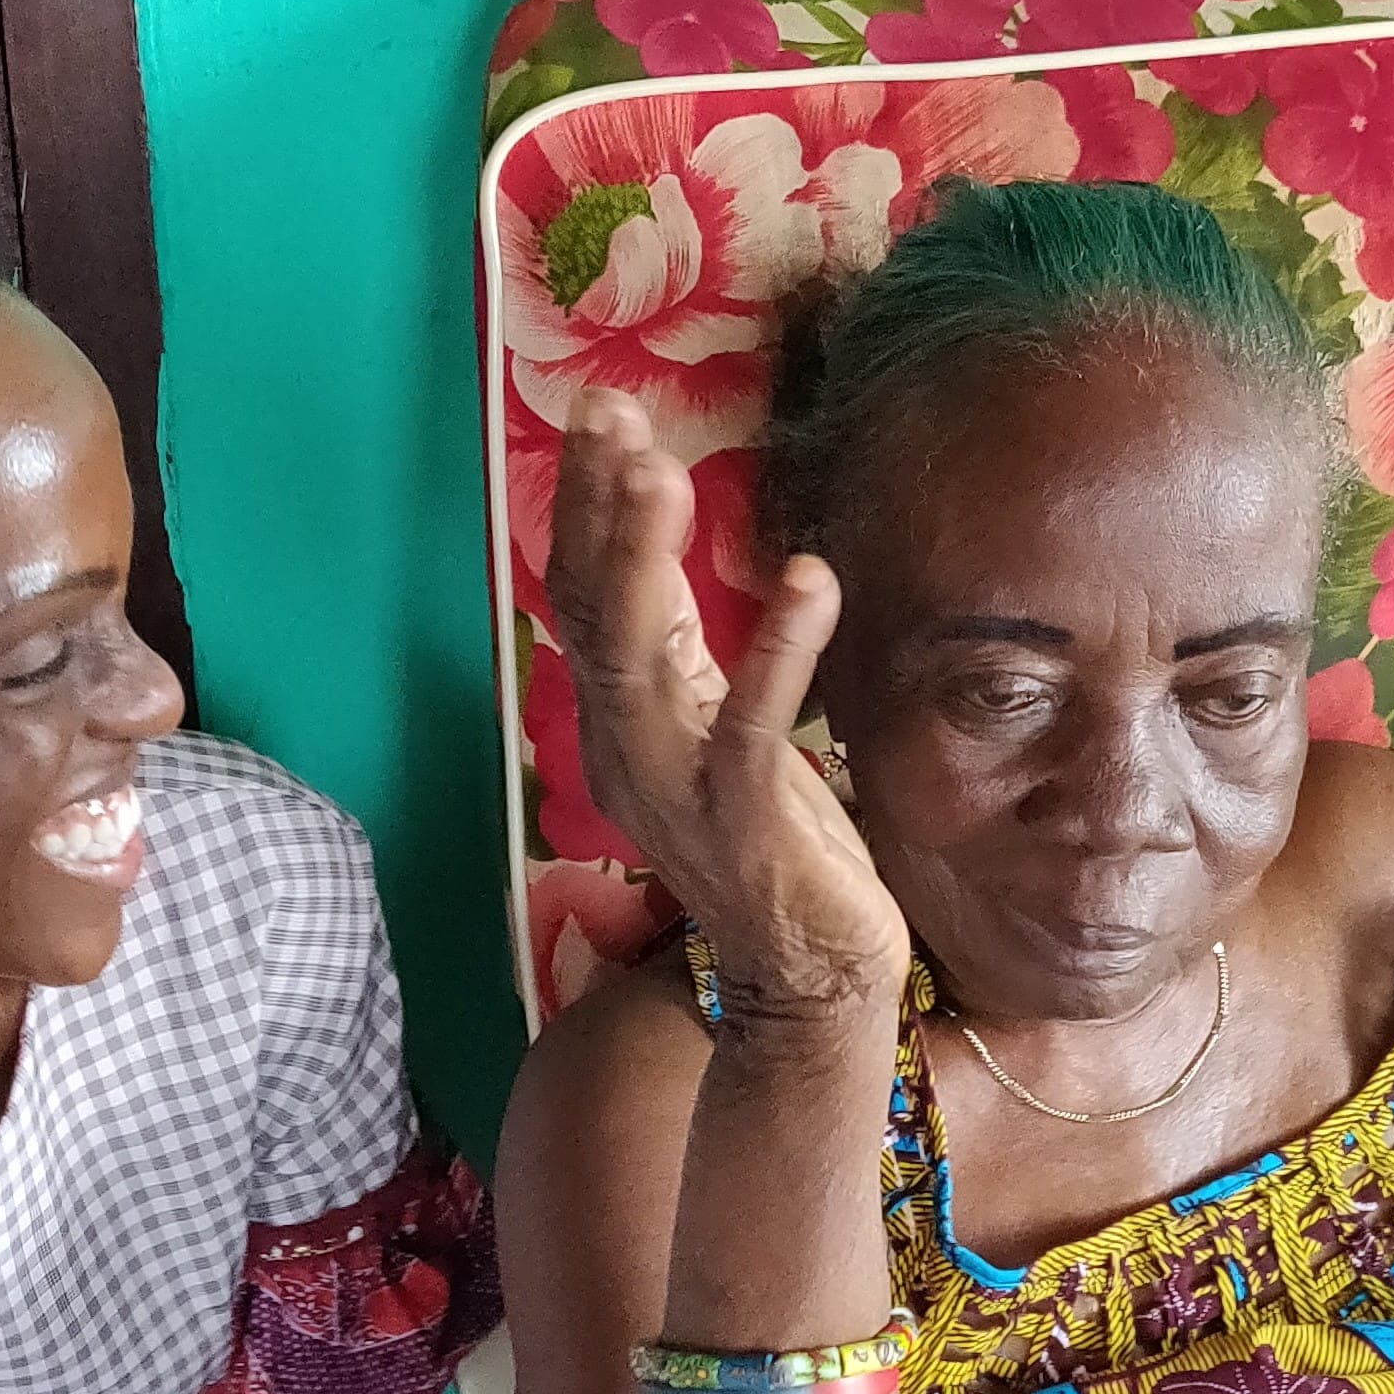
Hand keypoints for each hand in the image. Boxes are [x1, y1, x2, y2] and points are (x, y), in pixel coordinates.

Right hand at [546, 389, 908, 1018]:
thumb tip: (647, 536)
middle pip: (591, 620)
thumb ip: (678, 644)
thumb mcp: (713, 727)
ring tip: (664, 477)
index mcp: (620, 728)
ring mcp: (680, 794)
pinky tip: (809, 578)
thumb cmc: (775, 846)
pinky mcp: (748, 825)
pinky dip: (778, 652)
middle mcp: (628, 755)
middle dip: (595, 515)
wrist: (812, 977)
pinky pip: (753, 729)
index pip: (582, 602)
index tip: (600, 416)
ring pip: (639, 669)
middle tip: (609, 417)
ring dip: (646, 568)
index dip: (583, 510)